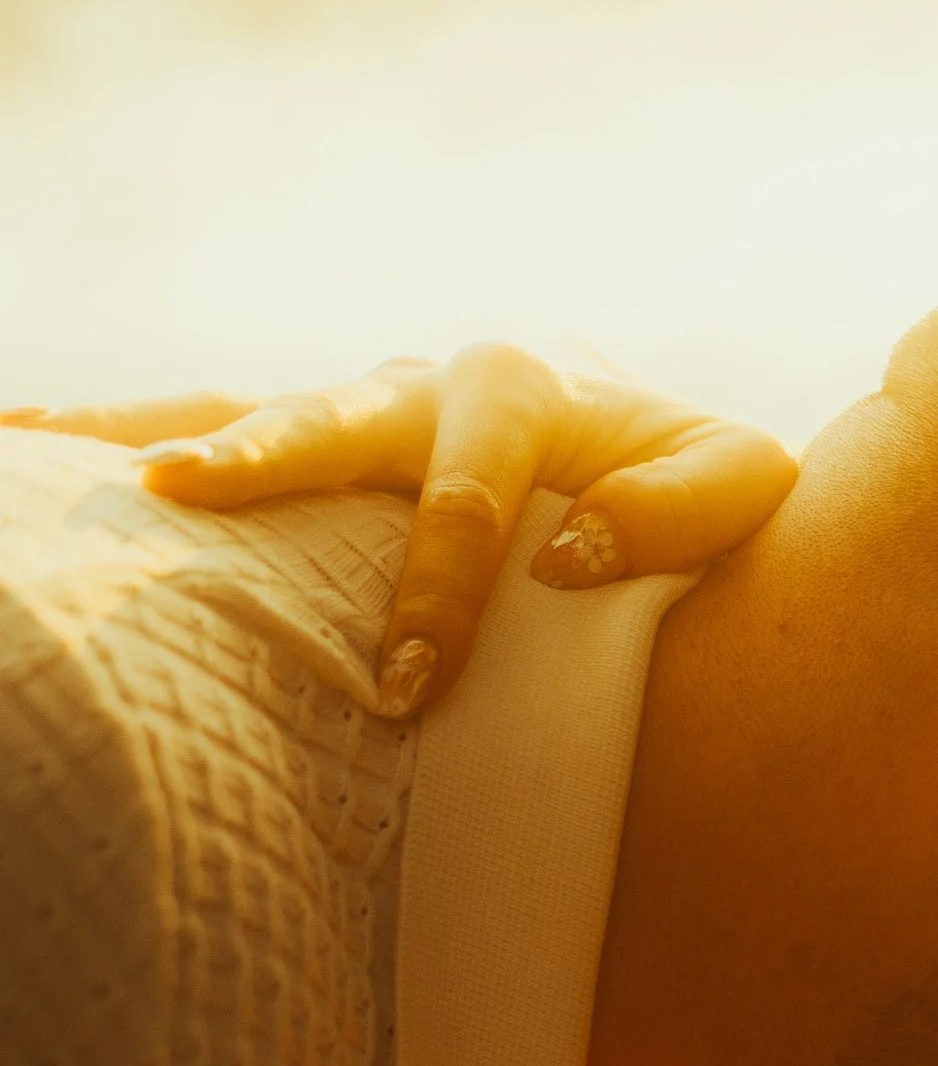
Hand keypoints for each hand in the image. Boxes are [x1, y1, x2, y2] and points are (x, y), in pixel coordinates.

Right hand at [0, 345, 798, 711]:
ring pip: (241, 411)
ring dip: (150, 434)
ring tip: (47, 453)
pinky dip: (120, 443)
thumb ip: (689, 507)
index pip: (470, 491)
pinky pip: (209, 433)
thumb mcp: (739, 487)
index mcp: (524, 393)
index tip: (416, 678)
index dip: (442, 580)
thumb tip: (575, 559)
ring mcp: (355, 415)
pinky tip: (32, 459)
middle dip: (261, 464)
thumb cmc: (699, 495)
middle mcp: (422, 388)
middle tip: (183, 499)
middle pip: (329, 419)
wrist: (662, 464)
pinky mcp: (313, 447)